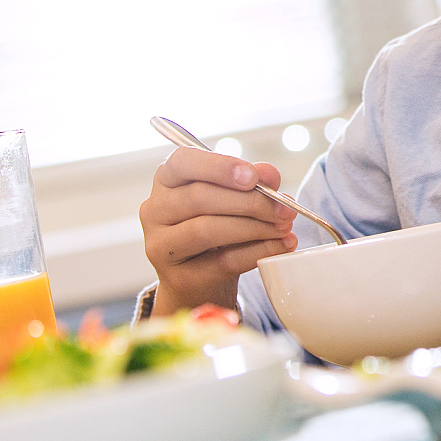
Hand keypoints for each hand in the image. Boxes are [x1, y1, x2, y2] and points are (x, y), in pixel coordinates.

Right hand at [140, 148, 298, 314]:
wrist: (202, 279)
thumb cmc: (217, 226)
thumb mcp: (232, 197)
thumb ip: (251, 181)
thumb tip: (269, 174)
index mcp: (167, 179)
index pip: (183, 162)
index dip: (220, 166)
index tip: (253, 177)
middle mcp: (155, 210)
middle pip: (199, 197)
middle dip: (250, 201)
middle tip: (285, 208)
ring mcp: (160, 246)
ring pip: (207, 229)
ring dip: (255, 227)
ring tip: (284, 227)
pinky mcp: (178, 278)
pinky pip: (221, 261)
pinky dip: (257, 252)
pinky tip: (280, 246)